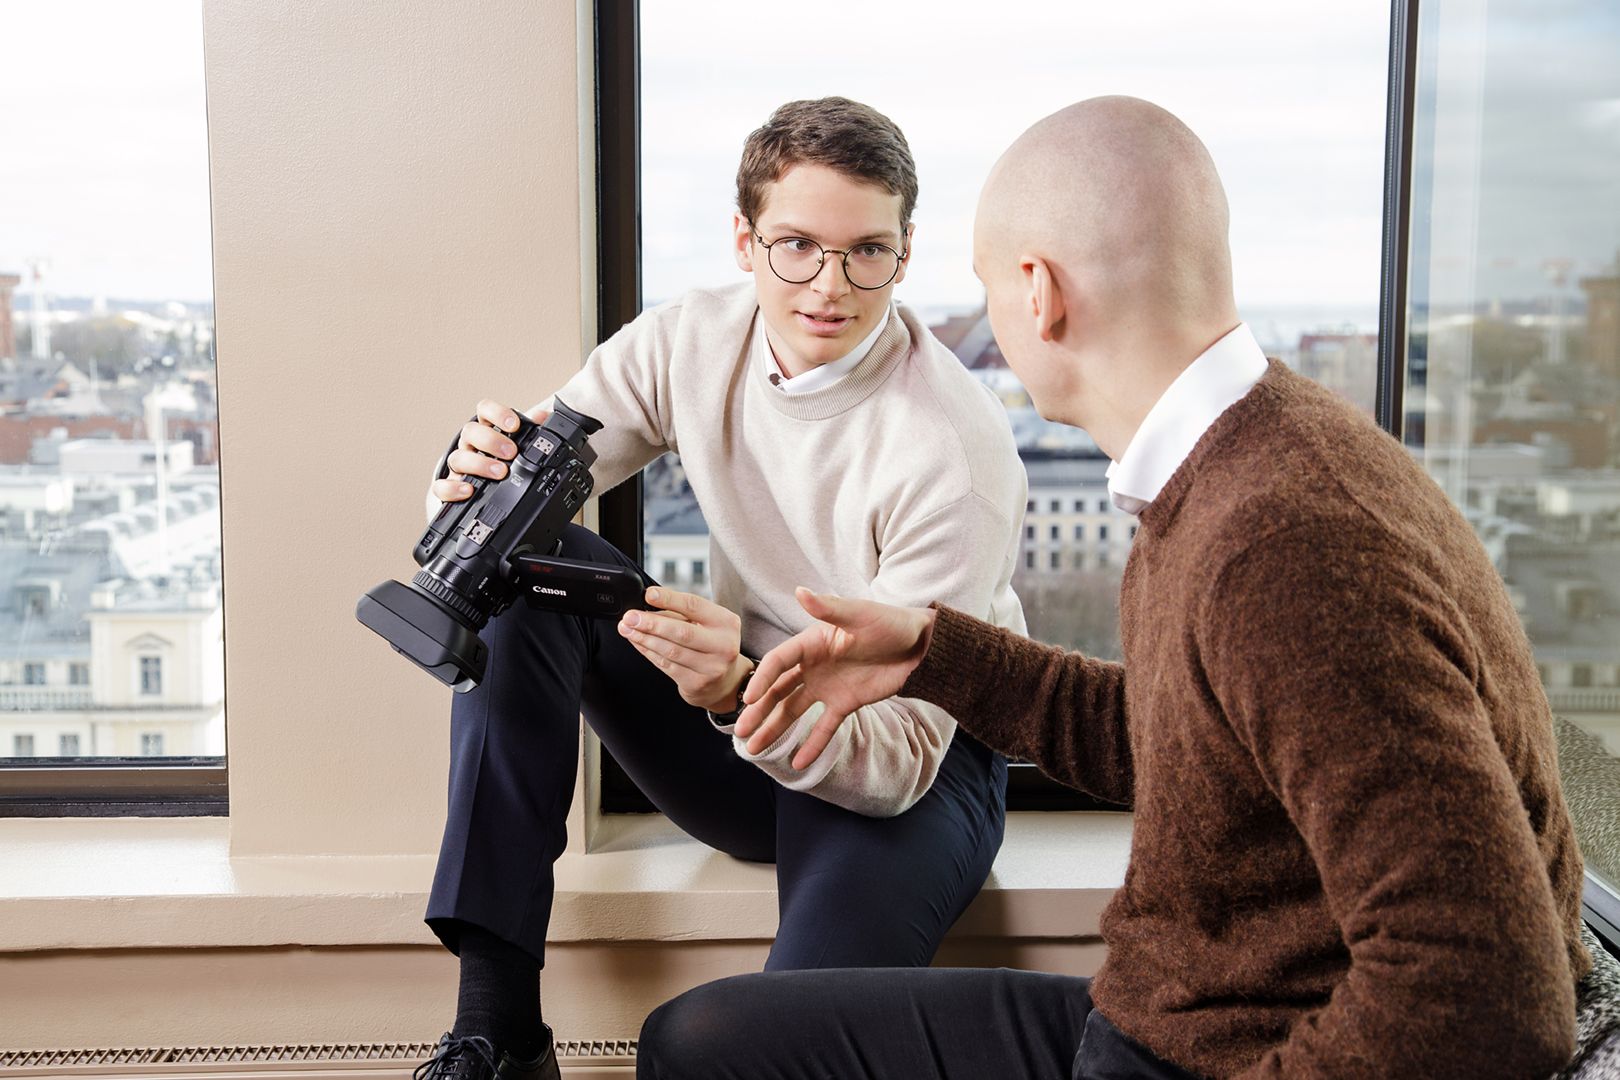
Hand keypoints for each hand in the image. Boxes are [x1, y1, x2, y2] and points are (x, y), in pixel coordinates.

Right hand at [429, 398, 551, 503]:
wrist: (489, 488)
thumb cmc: (505, 461)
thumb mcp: (522, 445)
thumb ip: (533, 431)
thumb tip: (543, 417)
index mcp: (487, 430)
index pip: (485, 410)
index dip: (498, 413)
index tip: (514, 425)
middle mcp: (470, 444)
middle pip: (470, 431)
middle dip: (491, 441)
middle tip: (511, 453)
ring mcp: (460, 465)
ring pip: (458, 457)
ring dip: (479, 464)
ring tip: (499, 472)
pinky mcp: (451, 486)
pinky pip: (442, 486)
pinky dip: (452, 487)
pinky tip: (469, 490)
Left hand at [617, 586, 749, 712]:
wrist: (726, 682)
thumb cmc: (712, 645)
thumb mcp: (706, 624)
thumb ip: (680, 615)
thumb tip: (647, 609)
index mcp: (726, 622)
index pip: (694, 606)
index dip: (669, 599)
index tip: (648, 594)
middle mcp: (723, 645)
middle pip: (681, 632)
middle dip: (652, 623)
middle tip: (630, 617)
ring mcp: (711, 667)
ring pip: (670, 650)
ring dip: (644, 638)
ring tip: (627, 629)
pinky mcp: (697, 683)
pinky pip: (666, 665)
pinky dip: (648, 652)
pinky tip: (637, 643)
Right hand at [737, 587, 935, 769]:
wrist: (921, 646)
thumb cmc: (890, 623)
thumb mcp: (859, 614)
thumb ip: (829, 608)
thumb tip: (800, 591)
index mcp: (811, 642)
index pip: (778, 662)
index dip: (762, 679)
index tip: (749, 700)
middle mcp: (813, 666)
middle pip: (778, 690)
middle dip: (758, 711)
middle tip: (740, 731)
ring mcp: (827, 687)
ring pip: (793, 711)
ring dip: (774, 729)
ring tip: (754, 750)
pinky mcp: (845, 704)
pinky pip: (824, 727)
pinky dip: (812, 745)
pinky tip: (797, 764)